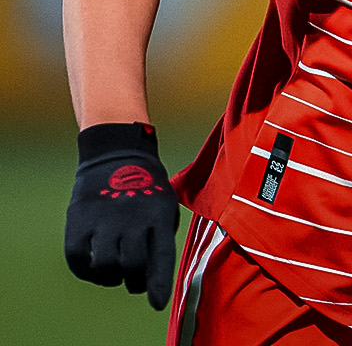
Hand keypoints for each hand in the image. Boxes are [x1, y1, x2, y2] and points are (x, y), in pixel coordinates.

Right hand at [65, 123, 178, 310]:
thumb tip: (152, 274)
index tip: (157, 304)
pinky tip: (94, 267)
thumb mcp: (166, 205)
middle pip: (132, 265)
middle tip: (134, 282)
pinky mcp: (79, 221)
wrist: (116, 154)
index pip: (161, 258)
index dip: (158, 284)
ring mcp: (104, 220)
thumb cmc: (146, 187)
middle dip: (135, 282)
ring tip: (115, 274)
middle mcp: (132, 219)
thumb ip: (161, 237)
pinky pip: (78, 258)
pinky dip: (86, 270)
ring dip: (110, 278)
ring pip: (105, 266)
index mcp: (158, 216)